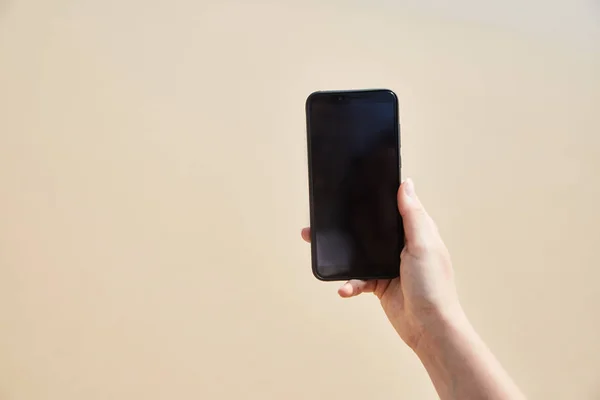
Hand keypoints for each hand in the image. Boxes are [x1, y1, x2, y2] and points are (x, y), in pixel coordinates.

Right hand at [301, 179, 462, 350]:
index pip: (393, 208)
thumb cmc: (433, 286)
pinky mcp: (379, 285)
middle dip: (347, 227)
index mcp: (415, 232)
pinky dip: (349, 283)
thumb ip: (412, 215)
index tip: (354, 189)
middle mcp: (400, 247)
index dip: (376, 198)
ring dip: (341, 256)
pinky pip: (358, 279)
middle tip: (323, 221)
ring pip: (358, 254)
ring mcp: (388, 266)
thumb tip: (406, 183)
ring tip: (318, 251)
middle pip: (369, 230)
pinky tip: (344, 288)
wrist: (430, 328)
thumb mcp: (424, 245)